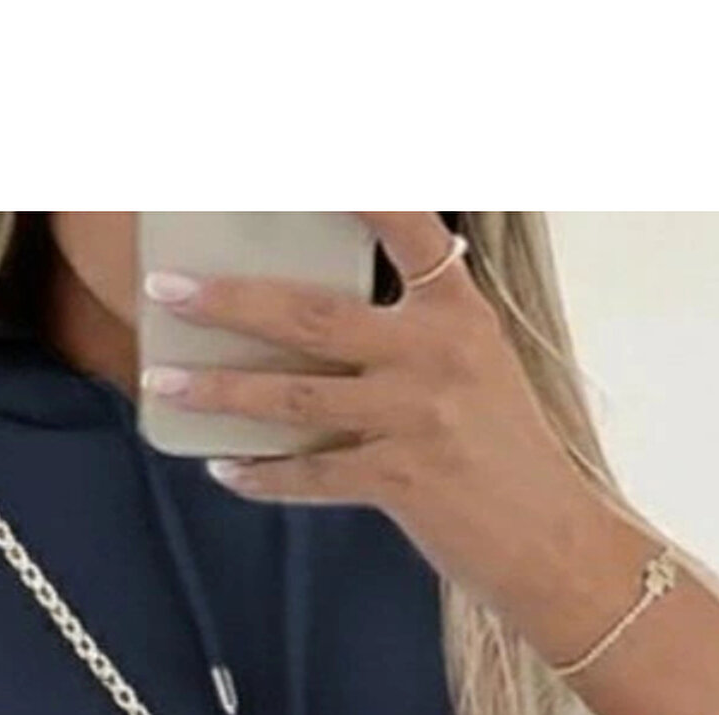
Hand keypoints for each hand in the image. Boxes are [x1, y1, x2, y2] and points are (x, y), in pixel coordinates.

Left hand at [139, 211, 624, 626]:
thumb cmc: (506, 456)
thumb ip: (416, 335)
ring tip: (165, 381)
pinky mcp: (401, 481)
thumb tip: (318, 323)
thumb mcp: (477, 370)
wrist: (553, 542)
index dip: (362, 193)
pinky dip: (262, 474)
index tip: (304, 168)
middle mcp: (437, 355)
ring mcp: (417, 418)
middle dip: (229, 300)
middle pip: (312, 314)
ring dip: (220, 388)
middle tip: (168, 287)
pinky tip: (225, 466)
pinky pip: (310, 475)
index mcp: (461, 315)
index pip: (411, 230)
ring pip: (295, 395)